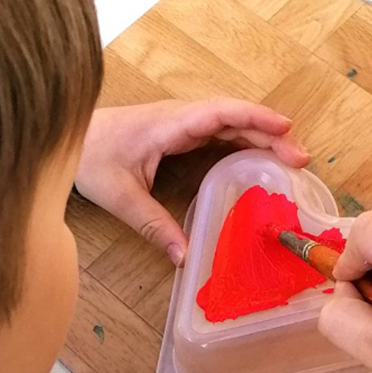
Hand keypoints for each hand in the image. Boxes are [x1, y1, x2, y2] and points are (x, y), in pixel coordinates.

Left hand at [75, 99, 309, 265]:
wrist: (70, 136)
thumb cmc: (91, 157)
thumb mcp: (120, 195)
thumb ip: (152, 226)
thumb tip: (184, 259)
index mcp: (170, 124)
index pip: (221, 113)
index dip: (254, 118)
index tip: (286, 129)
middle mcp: (182, 117)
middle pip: (235, 116)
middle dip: (271, 133)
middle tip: (301, 159)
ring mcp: (183, 122)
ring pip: (232, 122)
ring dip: (263, 136)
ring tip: (293, 159)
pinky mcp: (182, 131)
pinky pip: (222, 131)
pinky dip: (246, 141)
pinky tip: (262, 158)